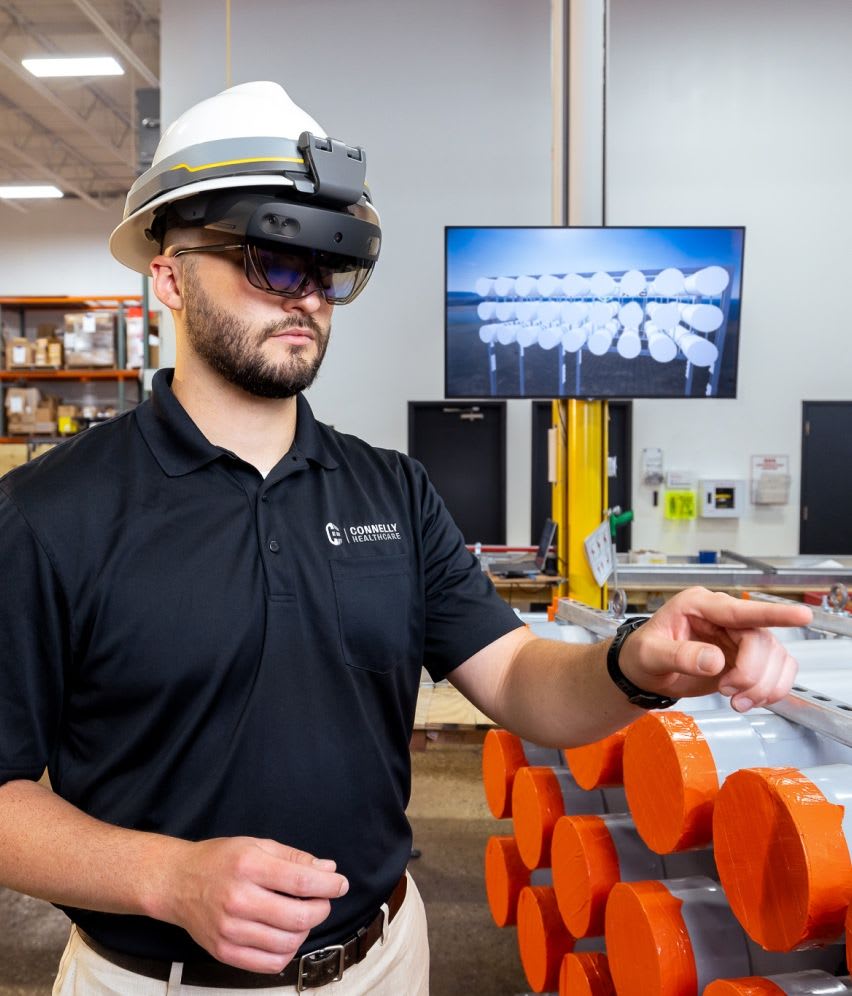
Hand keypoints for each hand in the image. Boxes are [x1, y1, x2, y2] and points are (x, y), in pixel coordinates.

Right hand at [157, 836, 348, 972]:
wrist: (176, 882)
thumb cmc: (219, 860)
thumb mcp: (256, 845)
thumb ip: (294, 858)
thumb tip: (328, 869)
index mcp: (248, 867)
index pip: (301, 880)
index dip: (329, 884)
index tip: (340, 884)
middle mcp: (238, 899)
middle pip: (298, 916)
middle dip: (321, 909)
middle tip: (322, 901)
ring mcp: (230, 930)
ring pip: (287, 943)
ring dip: (305, 931)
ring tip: (302, 916)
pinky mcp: (223, 952)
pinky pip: (269, 964)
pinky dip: (287, 953)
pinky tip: (286, 935)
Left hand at [617, 587, 811, 711]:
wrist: (643, 674)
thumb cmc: (641, 655)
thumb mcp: (650, 654)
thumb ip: (680, 656)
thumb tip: (714, 660)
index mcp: (699, 605)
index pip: (741, 609)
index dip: (773, 614)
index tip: (801, 616)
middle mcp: (723, 618)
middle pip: (761, 641)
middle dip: (752, 674)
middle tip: (728, 692)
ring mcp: (737, 638)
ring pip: (775, 658)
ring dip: (763, 686)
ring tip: (736, 701)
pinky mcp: (746, 659)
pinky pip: (776, 671)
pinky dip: (770, 689)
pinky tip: (749, 700)